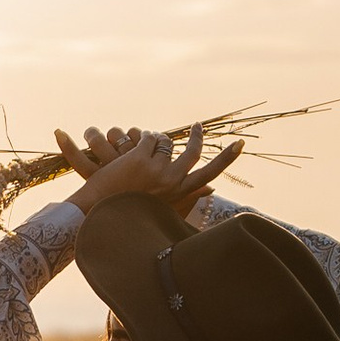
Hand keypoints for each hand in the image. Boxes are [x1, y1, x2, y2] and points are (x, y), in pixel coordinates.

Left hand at [52, 121, 243, 216]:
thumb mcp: (162, 207)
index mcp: (178, 194)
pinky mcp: (140, 159)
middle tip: (198, 127)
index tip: (240, 145)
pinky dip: (140, 138)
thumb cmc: (130, 213)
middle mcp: (172, 182)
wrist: (99, 213)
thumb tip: (212, 192)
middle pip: (192, 153)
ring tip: (142, 147)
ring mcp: (156, 170)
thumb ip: (187, 197)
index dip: (226, 159)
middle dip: (197, 137)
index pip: (209, 175)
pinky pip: (147, 137)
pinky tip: (130, 147)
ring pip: (164, 142)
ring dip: (155, 141)